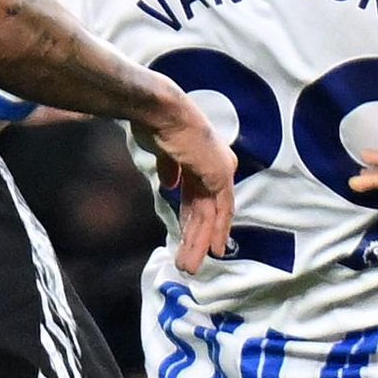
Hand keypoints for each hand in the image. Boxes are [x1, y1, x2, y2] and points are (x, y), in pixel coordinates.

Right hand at [134, 91, 235, 271]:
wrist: (161, 112)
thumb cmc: (156, 123)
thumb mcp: (162, 151)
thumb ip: (169, 168)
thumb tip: (169, 184)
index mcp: (201, 159)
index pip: (199, 196)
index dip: (193, 220)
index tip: (187, 238)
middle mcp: (216, 166)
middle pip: (204, 210)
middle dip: (195, 238)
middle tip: (187, 262)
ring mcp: (220, 171)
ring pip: (210, 216)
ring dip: (199, 242)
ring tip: (189, 266)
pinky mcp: (221, 176)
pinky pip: (219, 211)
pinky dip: (216, 231)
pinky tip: (212, 250)